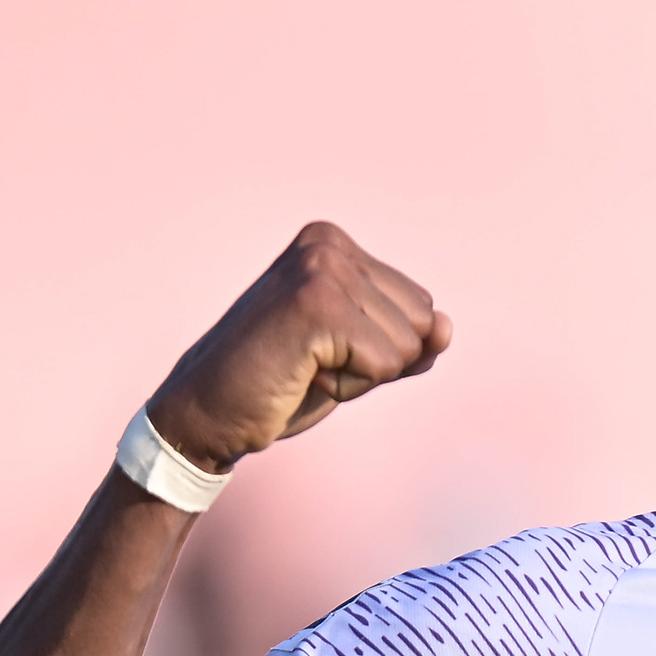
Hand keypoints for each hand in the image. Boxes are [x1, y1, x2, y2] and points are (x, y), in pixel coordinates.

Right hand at [145, 221, 452, 472]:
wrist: (208, 412)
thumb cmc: (279, 383)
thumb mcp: (358, 357)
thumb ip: (409, 340)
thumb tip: (447, 327)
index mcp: (334, 243)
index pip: (421, 307)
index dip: (383, 349)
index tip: (322, 350)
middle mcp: (328, 244)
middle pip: (422, 323)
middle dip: (377, 361)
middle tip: (312, 362)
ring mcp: (322, 269)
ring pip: (408, 347)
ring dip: (361, 376)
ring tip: (304, 366)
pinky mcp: (317, 304)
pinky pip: (384, 365)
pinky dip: (348, 387)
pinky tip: (301, 375)